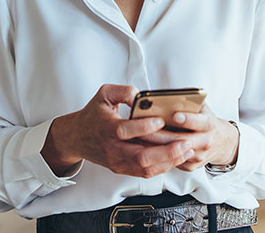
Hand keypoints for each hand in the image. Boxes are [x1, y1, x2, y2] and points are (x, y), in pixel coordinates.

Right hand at [42, 84, 194, 177]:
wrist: (77, 137)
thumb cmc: (94, 114)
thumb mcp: (104, 94)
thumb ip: (123, 91)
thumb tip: (139, 94)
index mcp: (106, 128)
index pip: (126, 131)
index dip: (144, 127)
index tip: (161, 121)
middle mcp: (112, 148)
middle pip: (141, 156)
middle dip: (166, 151)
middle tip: (185, 143)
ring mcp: (117, 161)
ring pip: (146, 168)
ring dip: (169, 161)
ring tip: (187, 151)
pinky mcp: (122, 169)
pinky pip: (145, 172)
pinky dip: (163, 167)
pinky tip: (176, 158)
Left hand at [138, 105, 238, 171]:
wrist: (221, 142)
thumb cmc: (206, 121)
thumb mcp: (203, 108)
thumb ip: (190, 101)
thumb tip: (170, 96)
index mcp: (209, 124)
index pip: (201, 122)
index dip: (188, 119)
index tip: (175, 115)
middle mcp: (205, 142)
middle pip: (180, 140)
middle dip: (160, 134)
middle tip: (143, 128)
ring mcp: (198, 156)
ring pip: (173, 153)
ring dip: (154, 146)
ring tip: (138, 137)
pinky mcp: (190, 166)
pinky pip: (171, 162)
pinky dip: (156, 154)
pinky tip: (144, 147)